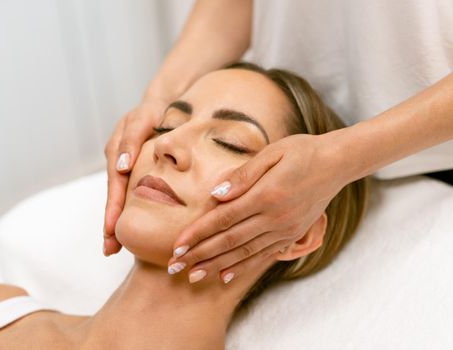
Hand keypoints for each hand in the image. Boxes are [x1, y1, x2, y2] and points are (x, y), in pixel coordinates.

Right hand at [103, 98, 168, 255]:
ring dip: (116, 219)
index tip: (111, 232)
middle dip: (110, 223)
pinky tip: (129, 225)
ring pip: (120, 196)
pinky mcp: (134, 168)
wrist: (165, 102)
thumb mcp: (144, 118)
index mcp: (117, 150)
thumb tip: (122, 166)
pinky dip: (127, 208)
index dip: (113, 209)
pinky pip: (129, 191)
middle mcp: (118, 160)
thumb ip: (132, 139)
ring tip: (114, 246)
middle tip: (110, 249)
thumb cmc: (156, 109)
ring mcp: (124, 164)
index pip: (115, 185)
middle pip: (113, 196)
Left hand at [167, 133, 350, 283]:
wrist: (337, 163)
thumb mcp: (271, 153)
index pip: (223, 219)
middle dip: (199, 254)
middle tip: (175, 266)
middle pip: (229, 241)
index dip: (197, 233)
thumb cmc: (301, 151)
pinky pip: (263, 256)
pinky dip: (243, 267)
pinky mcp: (292, 235)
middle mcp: (275, 218)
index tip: (177, 245)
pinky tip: (225, 276)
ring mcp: (285, 230)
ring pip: (244, 253)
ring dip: (216, 266)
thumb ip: (242, 176)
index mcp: (267, 195)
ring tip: (193, 276)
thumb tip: (214, 195)